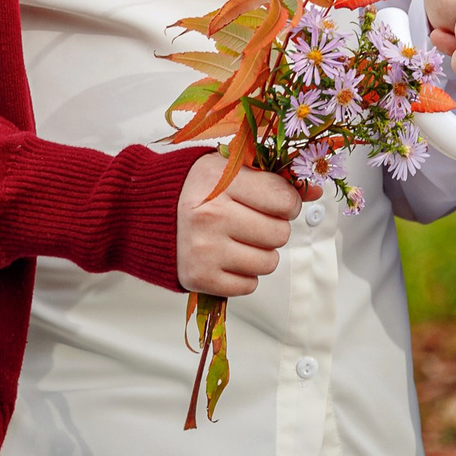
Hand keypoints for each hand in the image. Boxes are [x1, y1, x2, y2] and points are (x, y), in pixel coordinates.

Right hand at [176, 150, 301, 295]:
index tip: (275, 202)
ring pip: (268, 262)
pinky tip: (226, 257)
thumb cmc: (192, 188)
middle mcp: (212, 216)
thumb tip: (314, 192)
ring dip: (260, 253)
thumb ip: (272, 177)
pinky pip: (249, 285)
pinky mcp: (199, 278)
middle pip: (279, 234)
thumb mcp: (228, 169)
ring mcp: (204, 250)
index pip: (284, 200)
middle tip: (251, 221)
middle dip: (273, 228)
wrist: (141, 213)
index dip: (287, 202)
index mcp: (220, 180)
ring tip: (237, 239)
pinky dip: (243, 275)